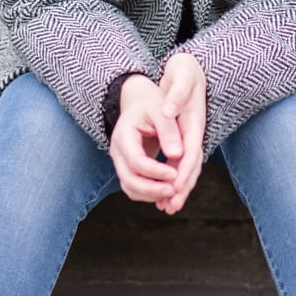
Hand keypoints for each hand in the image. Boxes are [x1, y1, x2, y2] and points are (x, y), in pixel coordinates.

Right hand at [109, 75, 181, 205]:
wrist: (139, 100)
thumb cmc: (152, 102)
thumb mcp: (161, 110)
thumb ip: (169, 131)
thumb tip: (178, 154)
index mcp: (124, 135)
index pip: (136, 161)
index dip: (155, 171)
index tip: (175, 174)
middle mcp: (117, 152)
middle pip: (129, 180)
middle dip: (152, 189)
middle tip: (175, 191)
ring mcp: (121, 161)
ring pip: (130, 188)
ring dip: (151, 195)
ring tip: (173, 195)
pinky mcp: (129, 167)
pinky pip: (135, 187)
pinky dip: (149, 193)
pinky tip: (167, 192)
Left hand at [155, 52, 207, 214]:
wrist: (190, 67)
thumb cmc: (184, 71)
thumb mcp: (181, 76)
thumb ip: (177, 93)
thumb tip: (169, 110)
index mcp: (194, 121)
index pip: (192, 151)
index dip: (184, 171)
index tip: (175, 188)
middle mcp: (194, 132)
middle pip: (191, 165)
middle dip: (182, 187)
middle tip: (171, 207)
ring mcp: (189, 137)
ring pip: (185, 168)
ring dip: (177, 188)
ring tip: (166, 207)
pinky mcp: (183, 139)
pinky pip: (179, 163)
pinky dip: (172, 179)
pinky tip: (163, 192)